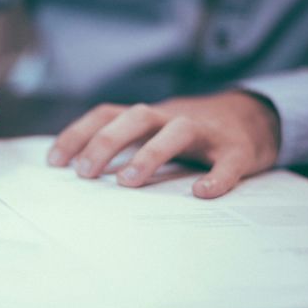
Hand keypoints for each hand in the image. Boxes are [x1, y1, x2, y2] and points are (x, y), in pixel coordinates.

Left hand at [47, 92, 279, 197]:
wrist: (254, 118)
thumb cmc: (191, 134)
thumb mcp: (154, 132)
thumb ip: (124, 146)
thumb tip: (79, 174)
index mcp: (149, 117)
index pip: (107, 114)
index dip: (79, 134)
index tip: (54, 162)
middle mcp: (173, 117)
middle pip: (136, 117)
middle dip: (107, 142)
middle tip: (84, 173)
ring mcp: (207, 132)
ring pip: (177, 131)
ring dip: (150, 153)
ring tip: (128, 182)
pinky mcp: (238, 150)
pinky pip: (227, 162)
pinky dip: (216, 177)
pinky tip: (202, 193)